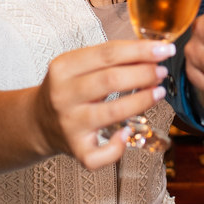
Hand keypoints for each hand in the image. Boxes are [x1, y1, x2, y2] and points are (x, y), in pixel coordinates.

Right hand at [35, 40, 175, 170]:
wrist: (39, 121)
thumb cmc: (68, 90)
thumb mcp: (78, 66)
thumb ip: (110, 59)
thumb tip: (152, 54)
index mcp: (63, 67)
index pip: (107, 53)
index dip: (140, 50)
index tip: (165, 48)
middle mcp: (63, 95)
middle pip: (111, 80)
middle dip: (144, 73)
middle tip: (162, 71)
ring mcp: (69, 124)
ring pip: (112, 113)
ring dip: (142, 101)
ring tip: (159, 92)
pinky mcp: (76, 149)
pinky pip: (100, 155)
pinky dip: (117, 147)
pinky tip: (127, 133)